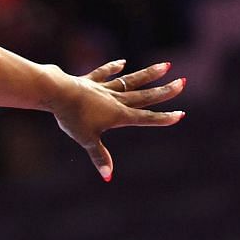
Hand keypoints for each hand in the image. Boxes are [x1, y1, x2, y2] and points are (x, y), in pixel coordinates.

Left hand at [47, 59, 185, 181]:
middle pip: (144, 96)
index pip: (145, 118)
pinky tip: (123, 62)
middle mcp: (115, 100)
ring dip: (149, 74)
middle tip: (182, 82)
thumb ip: (99, 156)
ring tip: (166, 65)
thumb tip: (108, 177)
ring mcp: (104, 88)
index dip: (163, 118)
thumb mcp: (86, 140)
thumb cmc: (72, 117)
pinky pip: (104, 74)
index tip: (181, 114)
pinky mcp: (90, 81)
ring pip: (131, 81)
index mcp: (118, 115)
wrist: (56, 92)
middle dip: (165, 91)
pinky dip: (113, 68)